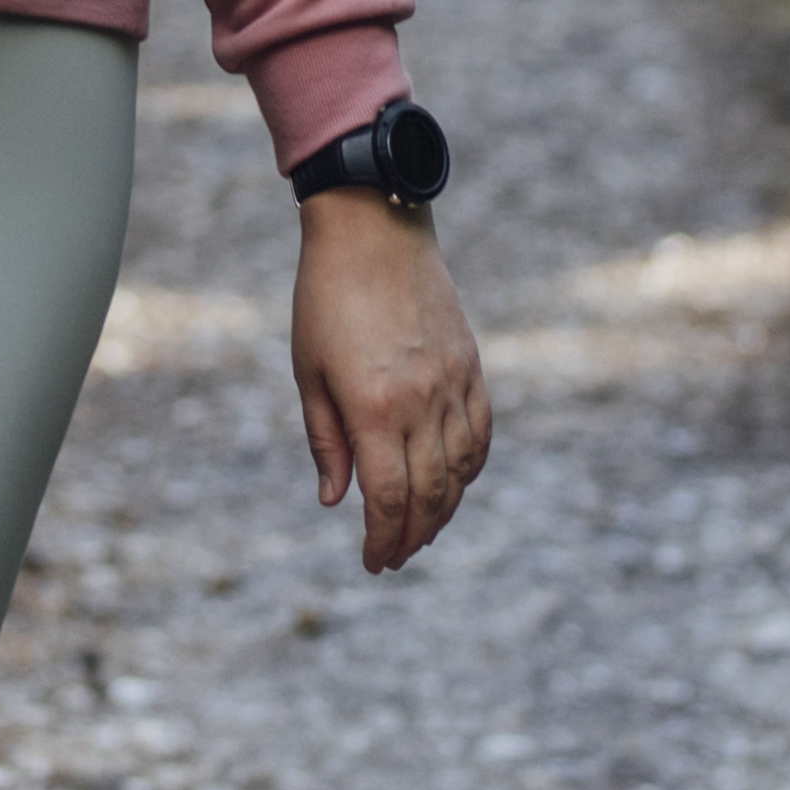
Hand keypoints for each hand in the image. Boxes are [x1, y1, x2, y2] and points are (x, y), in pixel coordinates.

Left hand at [290, 191, 488, 573]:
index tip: (374, 562)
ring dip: (444, 509)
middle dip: (412, 535)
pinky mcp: (470, 365)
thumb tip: (335, 500)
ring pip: (460, 470)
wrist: (371, 227)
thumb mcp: (308, 372)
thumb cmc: (325, 297)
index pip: (387, 498)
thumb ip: (326, 440)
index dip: (382, 538)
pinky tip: (455, 483)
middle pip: (428, 494)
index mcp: (373, 407)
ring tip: (423, 530)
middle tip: (396, 557)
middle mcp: (420, 402)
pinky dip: (471, 467)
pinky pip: (480, 433)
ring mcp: (452, 383)